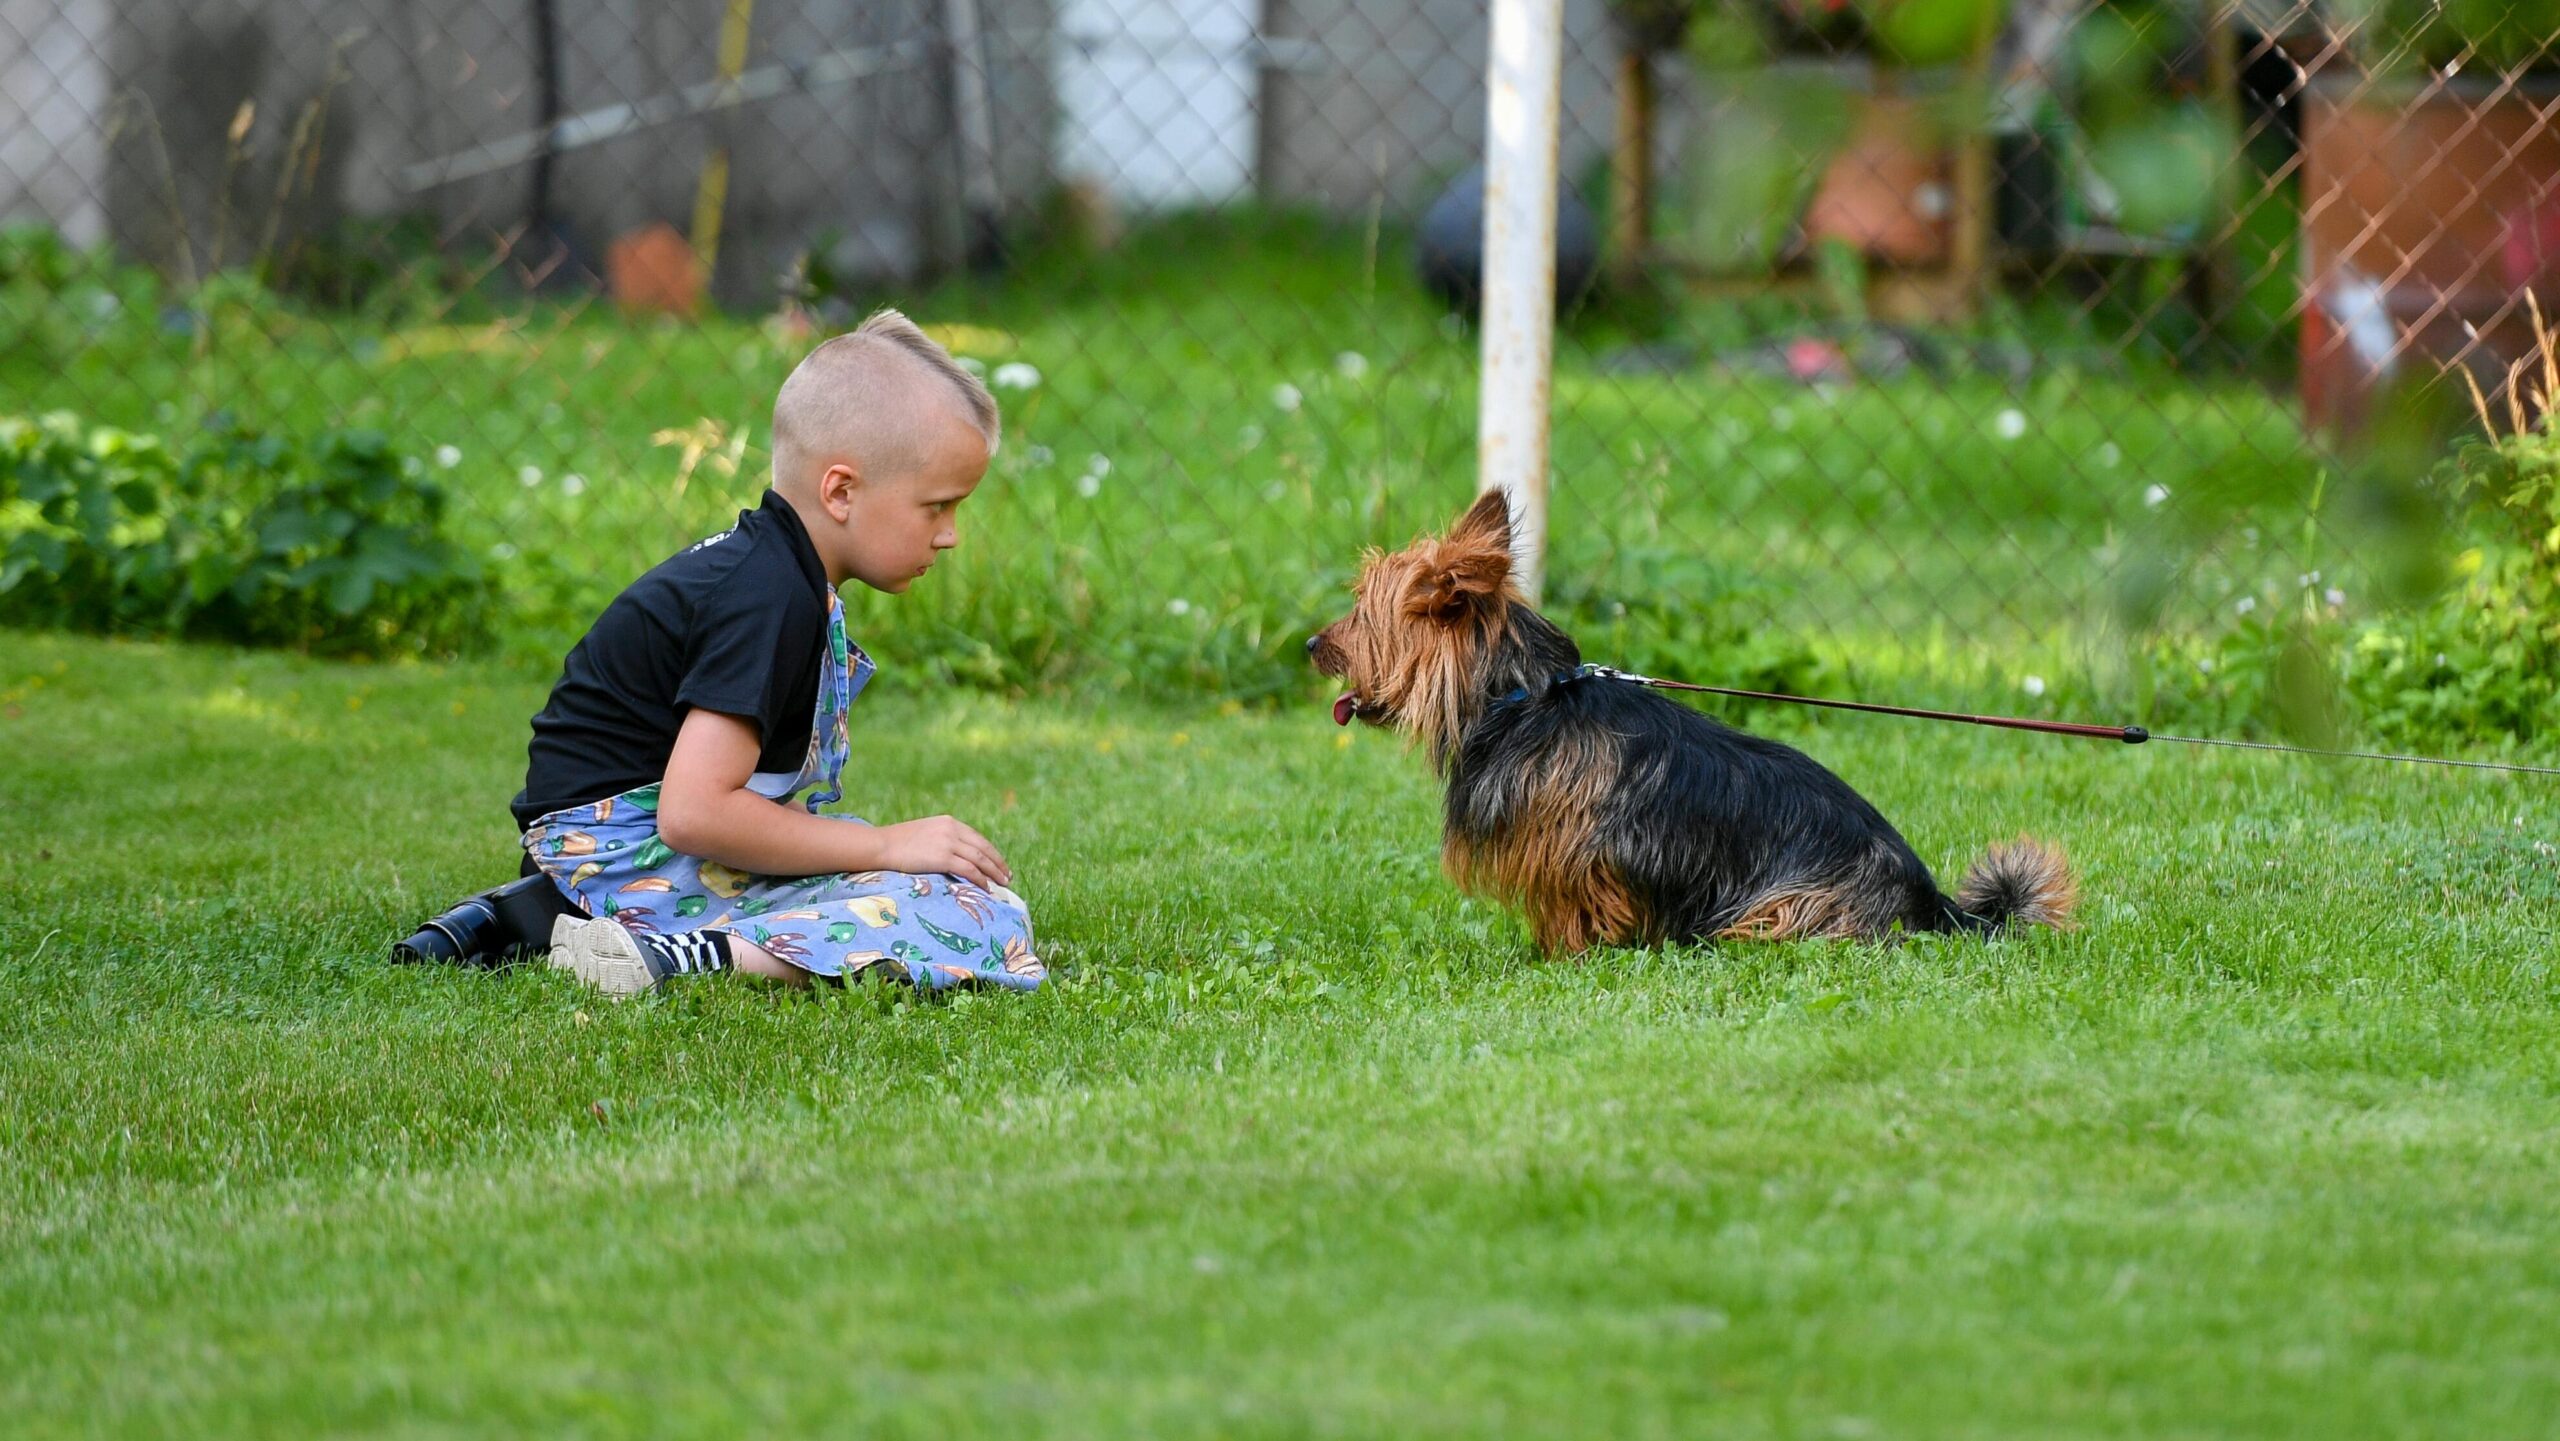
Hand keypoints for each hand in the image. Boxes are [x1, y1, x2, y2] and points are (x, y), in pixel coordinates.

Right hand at [871, 815, 1011, 890]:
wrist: (881, 845)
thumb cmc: (897, 844)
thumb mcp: (924, 834)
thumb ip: (941, 840)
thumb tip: (953, 856)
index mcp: (949, 822)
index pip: (977, 839)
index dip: (991, 853)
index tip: (999, 864)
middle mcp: (952, 830)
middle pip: (983, 848)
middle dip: (998, 864)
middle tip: (1007, 877)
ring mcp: (948, 843)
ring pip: (980, 859)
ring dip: (994, 873)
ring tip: (1003, 884)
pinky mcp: (943, 857)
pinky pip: (969, 870)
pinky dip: (981, 880)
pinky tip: (986, 888)